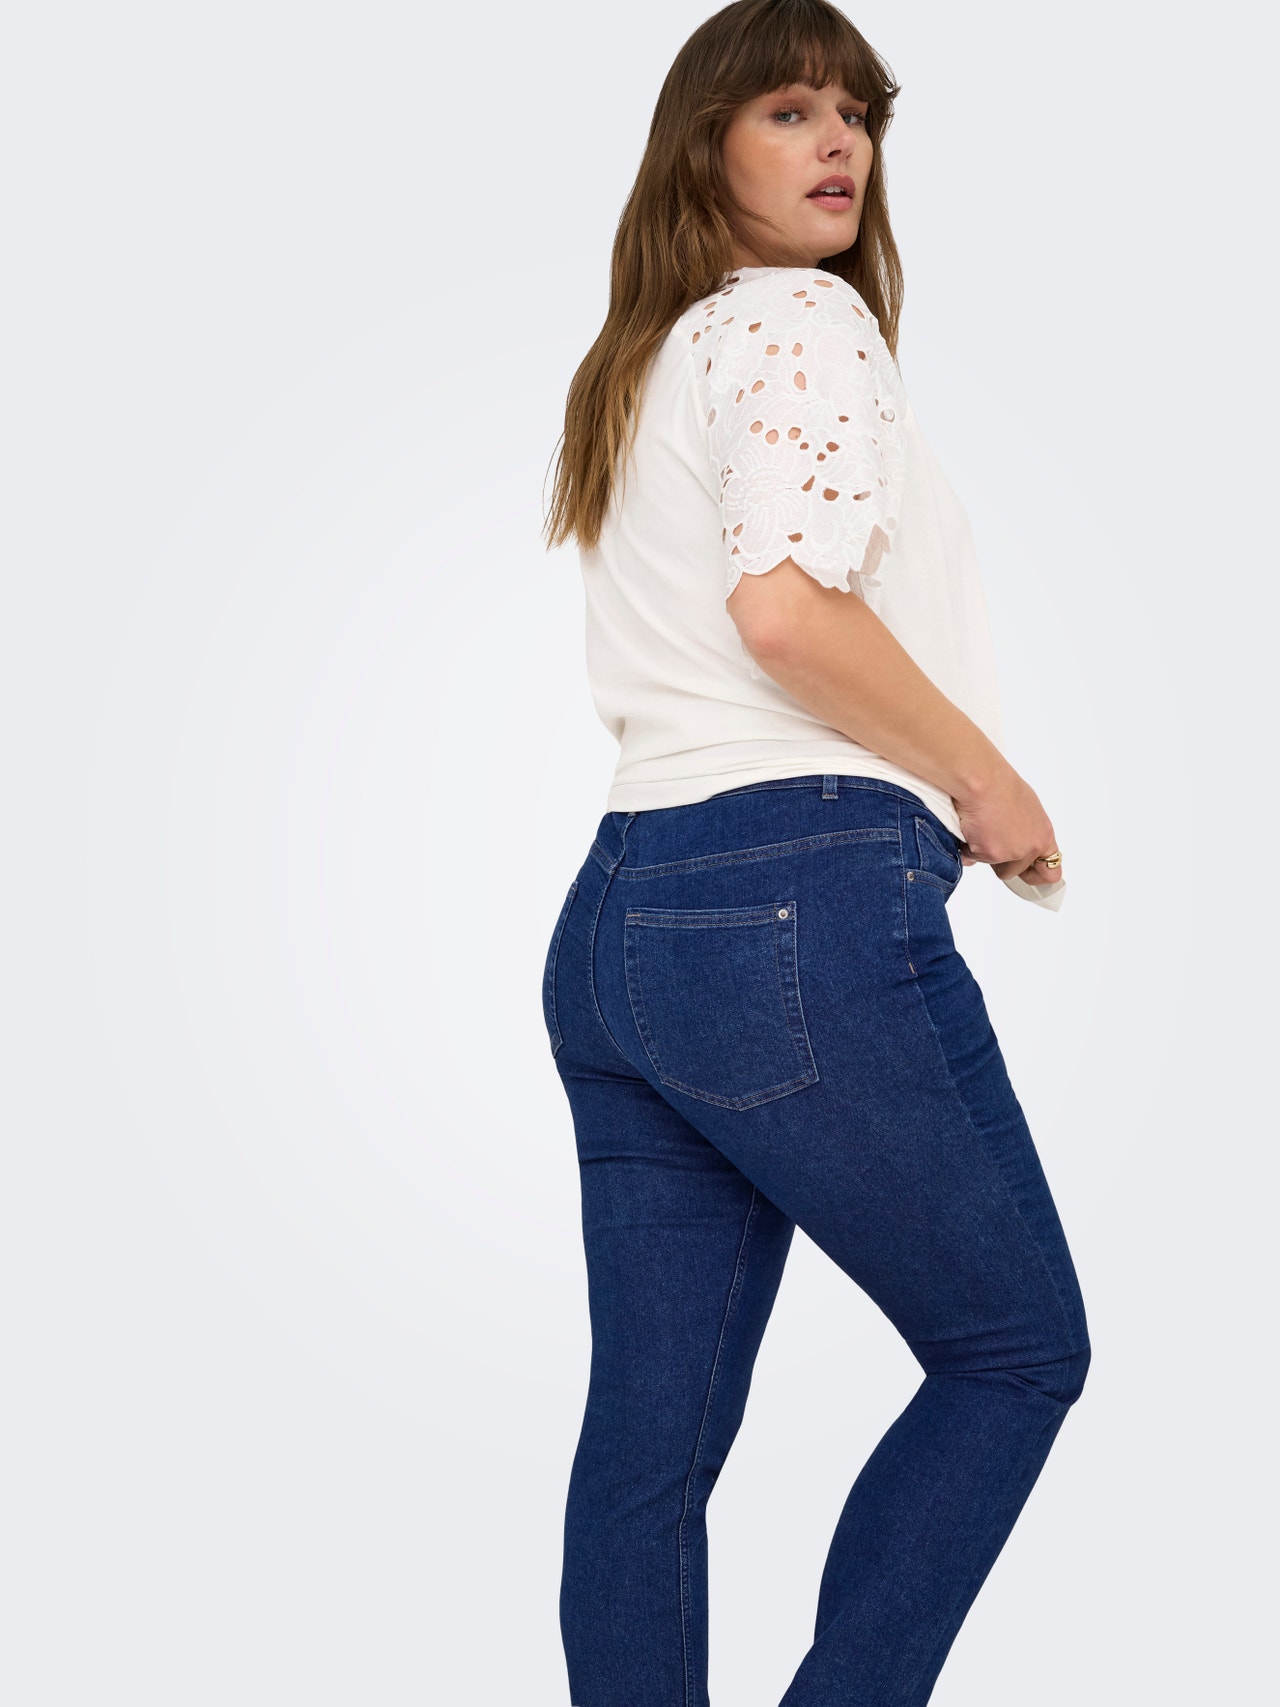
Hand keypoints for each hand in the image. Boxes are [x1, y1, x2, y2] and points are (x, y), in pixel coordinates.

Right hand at [954, 759, 1064, 887]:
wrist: (982, 780)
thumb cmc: (999, 786)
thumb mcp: (1022, 809)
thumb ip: (1020, 831)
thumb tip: (1004, 844)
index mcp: (1043, 835)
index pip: (1051, 871)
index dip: (1038, 876)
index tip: (1030, 876)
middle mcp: (1031, 847)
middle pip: (1017, 872)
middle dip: (1003, 863)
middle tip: (993, 841)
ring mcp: (1012, 852)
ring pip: (996, 868)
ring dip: (986, 855)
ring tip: (982, 828)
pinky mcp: (992, 854)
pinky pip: (975, 859)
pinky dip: (969, 847)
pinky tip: (971, 826)